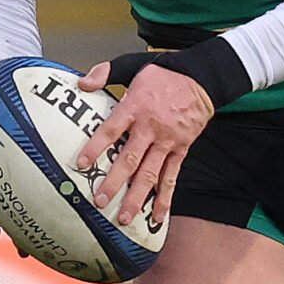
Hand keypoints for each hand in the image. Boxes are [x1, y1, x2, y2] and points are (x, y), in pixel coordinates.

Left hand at [76, 59, 212, 227]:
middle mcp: (150, 128)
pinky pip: (172, 177)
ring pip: (150, 174)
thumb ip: (105, 73)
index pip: (111, 131)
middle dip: (114, 182)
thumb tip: (82, 84)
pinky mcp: (181, 150)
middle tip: (99, 201)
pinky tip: (157, 216)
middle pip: (130, 159)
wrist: (202, 78)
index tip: (81, 164)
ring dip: (137, 197)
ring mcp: (167, 142)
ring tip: (125, 217)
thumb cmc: (164, 74)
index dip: (95, 148)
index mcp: (135, 107)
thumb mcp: (132, 65)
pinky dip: (165, 198)